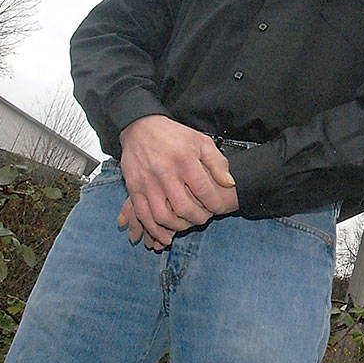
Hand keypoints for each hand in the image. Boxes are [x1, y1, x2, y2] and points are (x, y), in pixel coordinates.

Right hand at [117, 115, 239, 248]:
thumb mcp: (202, 142)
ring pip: (162, 216)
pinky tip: (165, 235)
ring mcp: (147, 182)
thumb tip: (229, 183)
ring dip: (178, 227)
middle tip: (204, 218)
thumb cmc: (174, 135)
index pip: (204, 191)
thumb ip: (217, 163)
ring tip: (187, 224)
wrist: (141, 127)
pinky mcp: (133, 188)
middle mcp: (165, 173)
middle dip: (198, 219)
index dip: (214, 204)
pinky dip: (154, 229)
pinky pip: (142, 215)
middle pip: (184, 207)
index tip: (218, 208)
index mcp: (185, 161)